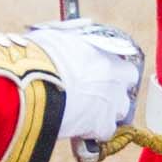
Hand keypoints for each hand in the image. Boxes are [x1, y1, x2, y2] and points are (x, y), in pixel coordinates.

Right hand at [26, 18, 142, 140]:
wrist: (34, 85)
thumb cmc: (42, 57)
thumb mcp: (57, 36)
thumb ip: (73, 36)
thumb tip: (78, 29)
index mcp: (107, 55)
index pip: (125, 67)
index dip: (115, 73)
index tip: (103, 76)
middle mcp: (115, 79)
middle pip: (126, 90)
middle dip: (114, 93)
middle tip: (95, 95)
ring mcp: (112, 103)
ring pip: (119, 112)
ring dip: (106, 113)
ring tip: (85, 113)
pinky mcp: (101, 125)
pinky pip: (105, 132)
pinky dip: (94, 132)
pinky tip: (79, 128)